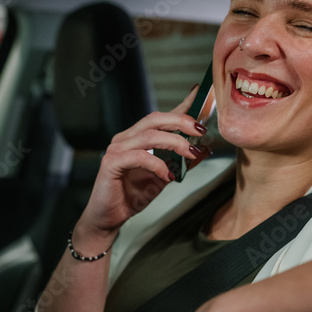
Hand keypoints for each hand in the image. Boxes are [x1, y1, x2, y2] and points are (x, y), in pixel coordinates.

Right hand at [73, 85, 209, 248]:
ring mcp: (117, 149)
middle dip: (181, 121)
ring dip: (174, 142)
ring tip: (191, 153)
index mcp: (137, 139)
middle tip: (200, 130)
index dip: (180, 105)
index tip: (198, 93)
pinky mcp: (111, 163)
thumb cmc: (131, 197)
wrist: (108, 218)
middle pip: (155, 119)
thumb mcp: (163, 177)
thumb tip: (202, 150)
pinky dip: (157, 164)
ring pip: (149, 136)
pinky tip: (168, 175)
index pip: (160, 117)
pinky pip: (139, 157)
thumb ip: (179, 163)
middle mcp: (125, 139)